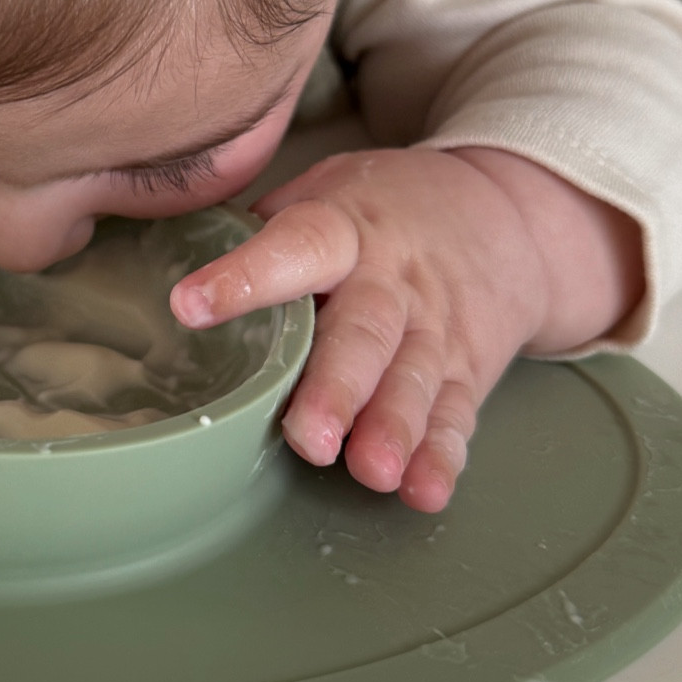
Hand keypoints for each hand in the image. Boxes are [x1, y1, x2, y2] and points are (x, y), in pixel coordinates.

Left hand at [169, 148, 643, 510]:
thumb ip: (262, 230)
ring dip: (394, 431)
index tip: (190, 305)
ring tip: (372, 472)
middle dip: (338, 390)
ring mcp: (434, 330)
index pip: (295, 247)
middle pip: (364, 336)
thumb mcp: (326, 192)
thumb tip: (173, 263)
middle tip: (311, 437)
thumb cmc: (385, 211)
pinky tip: (423, 490)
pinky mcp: (466, 370)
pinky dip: (441, 457)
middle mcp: (392, 283)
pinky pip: (455, 415)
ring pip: (413, 382)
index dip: (245, 276)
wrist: (508, 213)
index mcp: (346, 230)